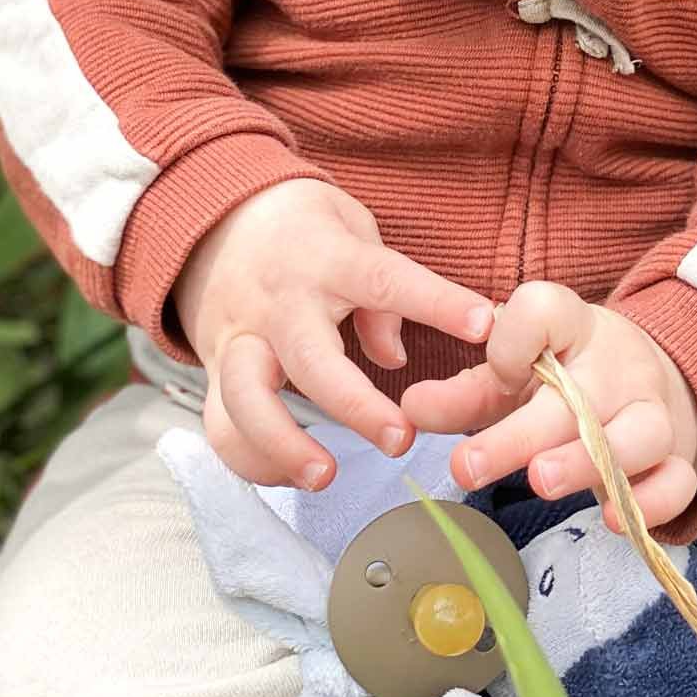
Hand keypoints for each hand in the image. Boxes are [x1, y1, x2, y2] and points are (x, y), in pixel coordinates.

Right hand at [174, 177, 493, 491]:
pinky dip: (252, 458)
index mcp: (326, 258)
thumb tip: (396, 358)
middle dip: (355, 406)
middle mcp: (278, 302)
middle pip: (310, 359)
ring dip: (284, 445)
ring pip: (247, 399)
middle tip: (402, 439)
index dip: (436, 302)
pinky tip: (291, 474)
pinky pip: (223, 424)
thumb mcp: (351, 228)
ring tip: (326, 476)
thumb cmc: (304, 228)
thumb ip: (379, 291)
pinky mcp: (215, 371)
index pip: (386, 279)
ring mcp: (238, 338)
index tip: (482, 324)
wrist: (213, 220)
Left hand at [401, 281, 696, 532]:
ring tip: (540, 483)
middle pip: (578, 395)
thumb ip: (463, 395)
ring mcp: (652, 410)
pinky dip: (649, 502)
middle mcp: (617, 365)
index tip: (492, 368)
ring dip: (587, 461)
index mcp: (574, 329)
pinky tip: (609, 520)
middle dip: (521, 433)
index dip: (515, 339)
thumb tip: (406, 410)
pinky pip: (674, 480)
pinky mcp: (675, 458)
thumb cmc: (566, 380)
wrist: (650, 383)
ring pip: (636, 433)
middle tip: (468, 466)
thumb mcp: (514, 377)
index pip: (548, 310)